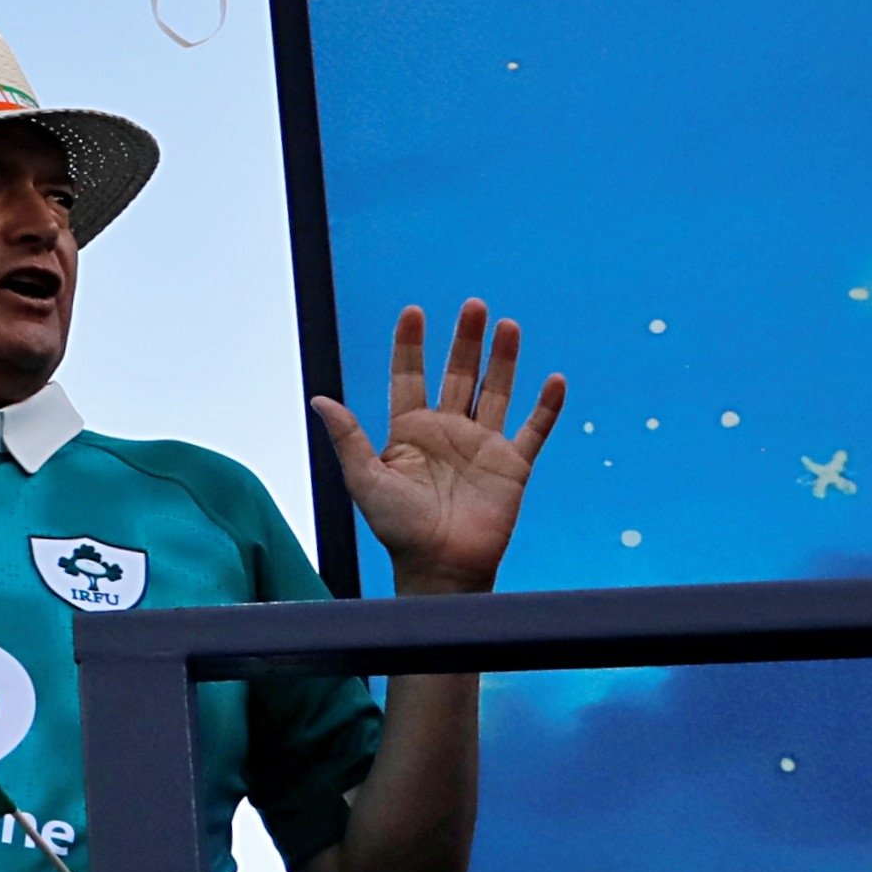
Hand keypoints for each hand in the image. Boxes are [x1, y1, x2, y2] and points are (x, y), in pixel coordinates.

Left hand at [313, 300, 562, 596]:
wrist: (440, 566)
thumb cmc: (398, 528)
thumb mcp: (366, 480)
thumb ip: (348, 438)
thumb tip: (318, 399)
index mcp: (409, 431)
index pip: (410, 376)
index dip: (411, 345)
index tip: (413, 311)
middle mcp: (447, 431)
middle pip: (458, 375)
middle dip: (465, 341)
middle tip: (474, 305)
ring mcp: (482, 446)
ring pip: (496, 392)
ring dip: (503, 360)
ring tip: (508, 325)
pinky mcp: (513, 466)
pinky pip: (534, 431)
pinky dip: (545, 407)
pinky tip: (554, 380)